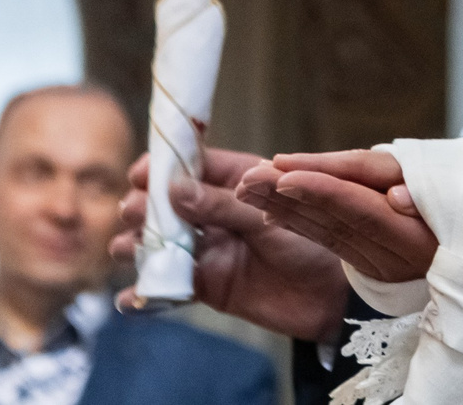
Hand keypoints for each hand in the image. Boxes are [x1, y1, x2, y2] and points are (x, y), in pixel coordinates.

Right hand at [112, 147, 346, 341]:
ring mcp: (212, 248)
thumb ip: (224, 205)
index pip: (192, 166)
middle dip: (144, 207)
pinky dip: (145, 291)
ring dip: (137, 245)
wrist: (338, 296)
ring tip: (125, 248)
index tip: (138, 174)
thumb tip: (173, 190)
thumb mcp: (273, 215)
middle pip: (168, 205)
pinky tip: (131, 297)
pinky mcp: (209, 285)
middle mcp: (219, 213)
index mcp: (239, 182)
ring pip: (162, 243)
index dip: (161, 167)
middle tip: (134, 214)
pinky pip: (169, 285)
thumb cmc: (318, 241)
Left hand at [244, 150, 440, 284]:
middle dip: (291, 194)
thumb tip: (398, 197)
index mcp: (417, 232)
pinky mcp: (373, 264)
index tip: (284, 171)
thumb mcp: (459, 203)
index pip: (363, 204)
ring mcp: (382, 259)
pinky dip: (301, 223)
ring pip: (328, 228)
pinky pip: (332, 240)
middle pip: (337, 215)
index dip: (325, 188)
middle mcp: (395, 248)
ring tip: (248, 188)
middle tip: (248, 177)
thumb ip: (425, 198)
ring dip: (285, 207)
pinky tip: (272, 210)